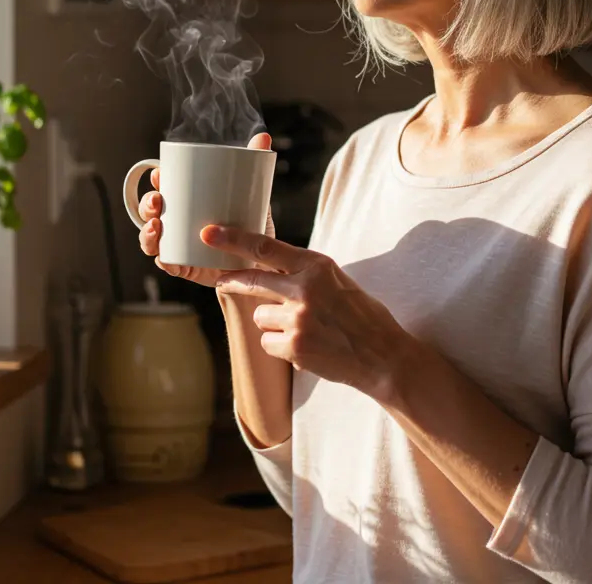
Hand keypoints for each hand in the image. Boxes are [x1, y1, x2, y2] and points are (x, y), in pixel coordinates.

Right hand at [138, 132, 275, 287]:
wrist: (261, 266)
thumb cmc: (251, 228)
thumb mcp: (253, 195)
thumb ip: (254, 166)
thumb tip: (263, 136)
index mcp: (189, 202)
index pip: (167, 187)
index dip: (158, 180)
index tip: (159, 173)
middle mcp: (178, 222)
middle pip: (152, 211)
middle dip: (147, 203)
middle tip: (156, 199)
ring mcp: (179, 245)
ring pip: (152, 237)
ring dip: (146, 231)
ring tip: (155, 225)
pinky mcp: (185, 266)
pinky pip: (167, 263)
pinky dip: (161, 258)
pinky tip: (162, 254)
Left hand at [205, 224, 408, 399]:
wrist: (382, 356)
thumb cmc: (360, 315)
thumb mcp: (337, 280)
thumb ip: (304, 272)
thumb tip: (268, 265)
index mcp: (317, 265)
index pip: (265, 247)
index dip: (233, 240)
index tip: (209, 233)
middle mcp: (305, 288)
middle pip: (251, 280)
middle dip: (233, 281)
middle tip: (222, 280)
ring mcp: (298, 319)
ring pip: (259, 316)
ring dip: (273, 323)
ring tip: (304, 329)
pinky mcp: (294, 347)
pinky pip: (267, 342)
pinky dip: (280, 347)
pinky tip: (306, 347)